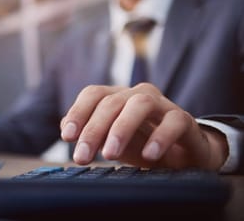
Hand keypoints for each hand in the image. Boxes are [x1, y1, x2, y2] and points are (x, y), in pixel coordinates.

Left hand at [60, 83, 227, 169]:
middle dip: (94, 129)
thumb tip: (65, 128)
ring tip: (110, 154)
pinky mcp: (184, 120)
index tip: (67, 137)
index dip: (78, 112)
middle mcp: (138, 95)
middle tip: (82, 156)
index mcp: (117, 97)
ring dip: (121, 128)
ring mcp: (163, 105)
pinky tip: (148, 156)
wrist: (183, 156)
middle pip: (112, 102)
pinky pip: (174, 122)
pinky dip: (160, 137)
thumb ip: (88, 131)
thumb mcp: (110, 140)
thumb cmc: (141, 144)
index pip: (93, 94)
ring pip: (140, 104)